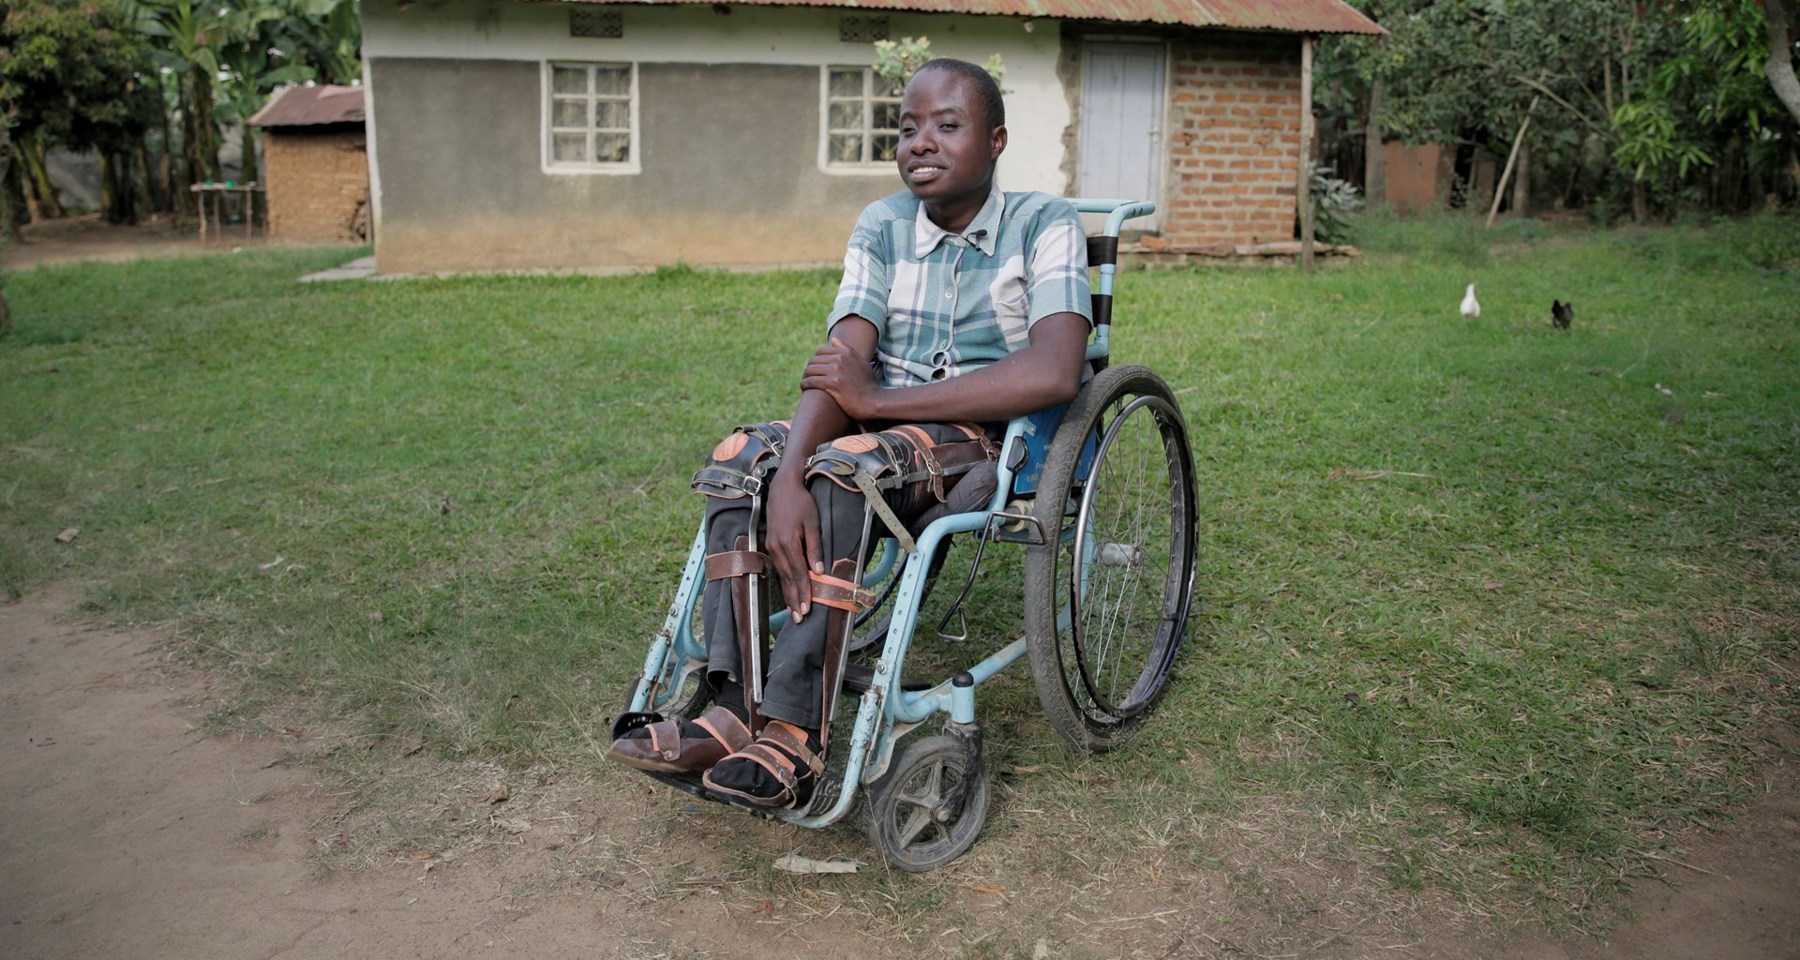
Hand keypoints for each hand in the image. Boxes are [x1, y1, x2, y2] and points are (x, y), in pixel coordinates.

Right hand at [764, 471, 821, 621]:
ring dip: (788, 595)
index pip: (799, 573)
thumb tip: (819, 570)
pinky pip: (778, 569)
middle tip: (799, 619)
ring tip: (794, 612)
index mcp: (789, 542)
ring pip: (782, 576)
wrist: (782, 487)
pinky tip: (787, 592)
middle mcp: (778, 548)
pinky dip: (784, 582)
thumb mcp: (813, 522)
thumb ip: (815, 547)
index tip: (808, 609)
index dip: (804, 592)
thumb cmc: (801, 503)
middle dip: (795, 600)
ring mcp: (772, 547)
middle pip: (788, 579)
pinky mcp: (771, 545)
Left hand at [800, 338, 878, 421]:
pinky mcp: (832, 383)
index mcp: (846, 352)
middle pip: (813, 360)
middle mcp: (840, 359)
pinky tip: (804, 388)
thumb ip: (847, 349)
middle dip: (808, 369)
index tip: (814, 369)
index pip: (820, 352)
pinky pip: (811, 381)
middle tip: (808, 377)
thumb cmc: (867, 384)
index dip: (815, 361)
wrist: (873, 401)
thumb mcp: (861, 362)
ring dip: (805, 377)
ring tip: (805, 383)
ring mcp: (836, 371)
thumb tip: (833, 340)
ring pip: (810, 370)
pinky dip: (805, 384)